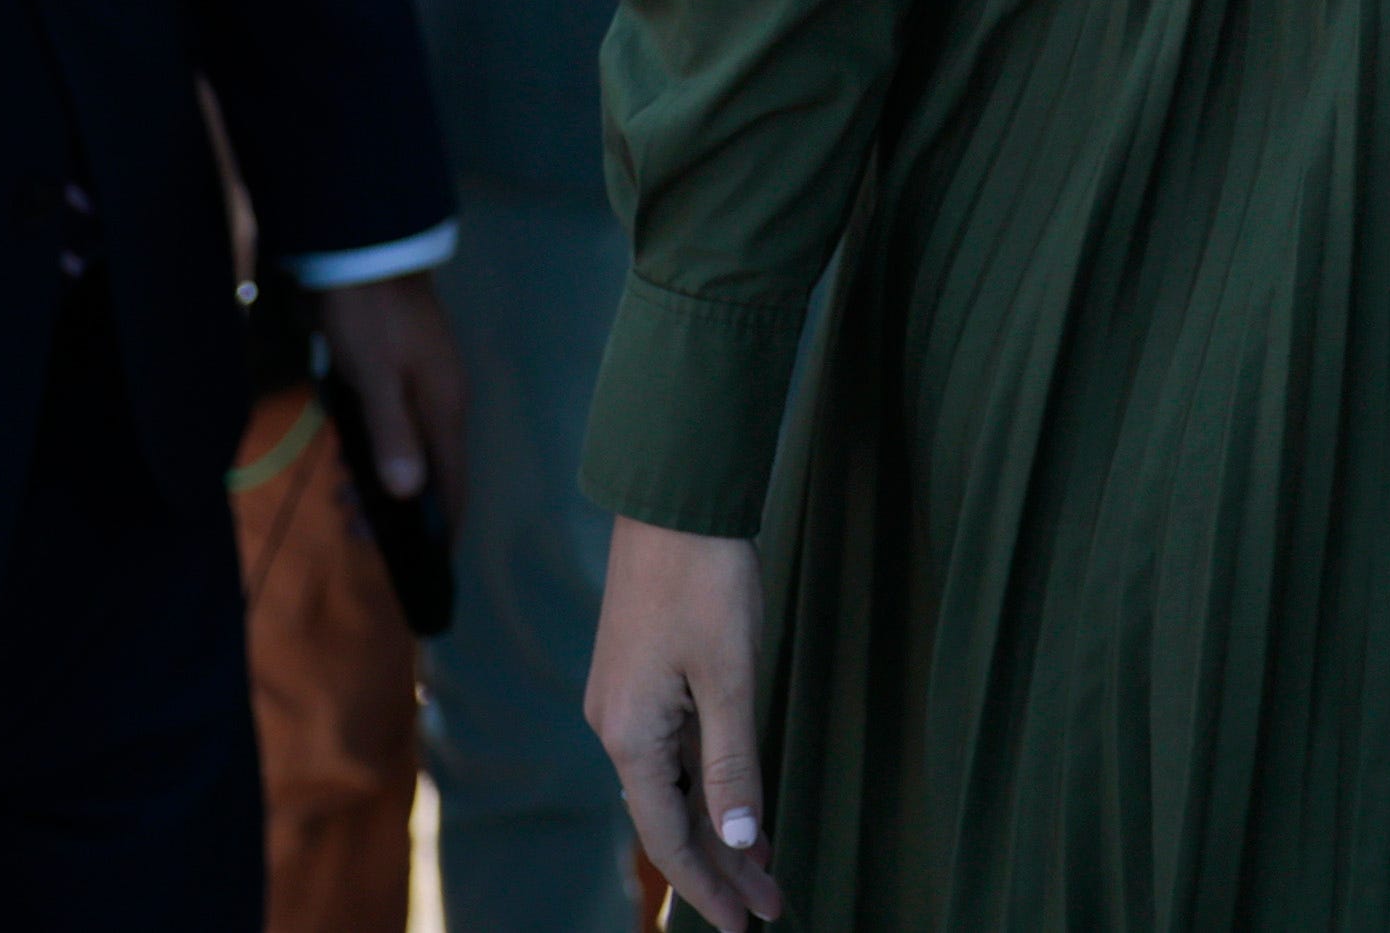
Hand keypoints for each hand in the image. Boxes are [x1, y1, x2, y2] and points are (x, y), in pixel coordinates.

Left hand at [309, 263, 465, 511]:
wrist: (362, 248)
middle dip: (398, 508)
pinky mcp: (400, 368)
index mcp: (444, 406)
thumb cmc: (368, 317)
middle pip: (430, 468)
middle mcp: (441, 398)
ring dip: (380, 478)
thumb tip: (410, 495)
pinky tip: (344, 456)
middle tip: (354, 530)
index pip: (454, 480)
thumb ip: (392, 436)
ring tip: (341, 498)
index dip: (446, 524)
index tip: (432, 565)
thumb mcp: (374, 379)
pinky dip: (373, 448)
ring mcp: (422, 381)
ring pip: (408, 446)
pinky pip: (393, 424)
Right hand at [592, 518, 782, 922]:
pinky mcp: (641, 676)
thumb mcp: (731, 677)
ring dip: (720, 826)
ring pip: (675, 786)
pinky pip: (674, 750)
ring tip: (766, 868)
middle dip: (724, 865)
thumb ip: (733, 763)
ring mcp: (626, 701)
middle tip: (773, 906)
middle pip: (671, 819)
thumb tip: (740, 839)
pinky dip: (709, 783)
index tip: (746, 925)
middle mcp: (616, 727)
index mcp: (630, 735)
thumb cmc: (705, 580)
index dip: (709, 887)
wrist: (673, 499)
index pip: (669, 839)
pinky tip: (738, 800)